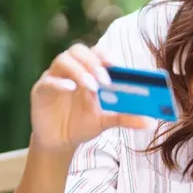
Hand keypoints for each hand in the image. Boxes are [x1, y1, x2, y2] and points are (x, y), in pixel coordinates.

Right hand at [30, 43, 151, 151]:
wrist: (60, 142)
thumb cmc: (84, 123)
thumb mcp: (107, 121)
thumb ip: (127, 118)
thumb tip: (152, 123)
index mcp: (89, 71)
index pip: (96, 52)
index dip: (106, 55)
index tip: (117, 65)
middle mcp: (71, 69)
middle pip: (78, 50)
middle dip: (93, 61)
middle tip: (105, 79)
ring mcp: (54, 78)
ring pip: (63, 60)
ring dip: (79, 70)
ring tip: (92, 87)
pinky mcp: (41, 91)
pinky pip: (48, 81)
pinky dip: (59, 83)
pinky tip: (70, 89)